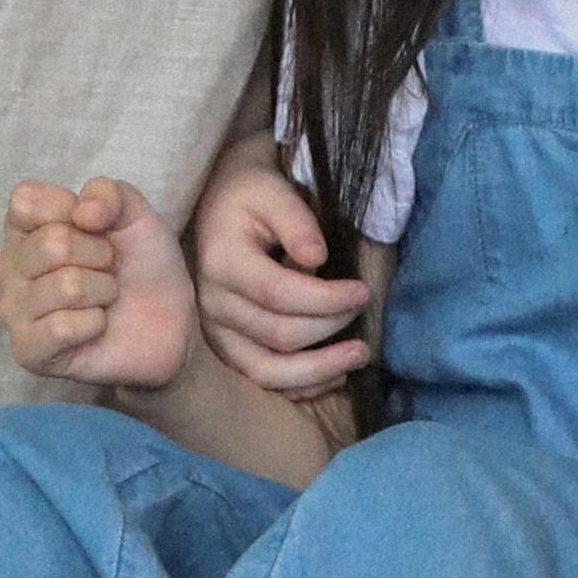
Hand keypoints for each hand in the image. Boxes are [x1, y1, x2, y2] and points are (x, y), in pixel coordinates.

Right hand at [0, 176, 191, 396]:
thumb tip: (83, 212)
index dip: (71, 209)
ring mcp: (14, 312)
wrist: (168, 321)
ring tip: (103, 297)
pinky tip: (95, 326)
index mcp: (22, 228)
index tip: (94, 227)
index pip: (26, 201)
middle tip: (106, 269)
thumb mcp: (134, 213)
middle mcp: (8, 267)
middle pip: (53, 244)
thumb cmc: (140, 263)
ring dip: (103, 290)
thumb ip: (110, 194)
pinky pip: (63, 328)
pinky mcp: (28, 352)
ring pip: (67, 286)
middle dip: (99, 255)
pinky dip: (95, 323)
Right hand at [191, 144, 375, 401]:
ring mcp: (215, 334)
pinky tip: (335, 374)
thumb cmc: (251, 198)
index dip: (326, 298)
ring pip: (268, 371)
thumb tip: (317, 259)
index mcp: (223, 263)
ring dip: (320, 370)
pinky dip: (302, 385)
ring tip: (359, 355)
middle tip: (365, 309)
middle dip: (331, 326)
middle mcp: (212, 305)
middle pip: (279, 334)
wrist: (219, 210)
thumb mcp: (272, 192)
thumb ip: (296, 220)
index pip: (279, 293)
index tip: (364, 291)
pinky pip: (263, 382)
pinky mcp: (225, 351)